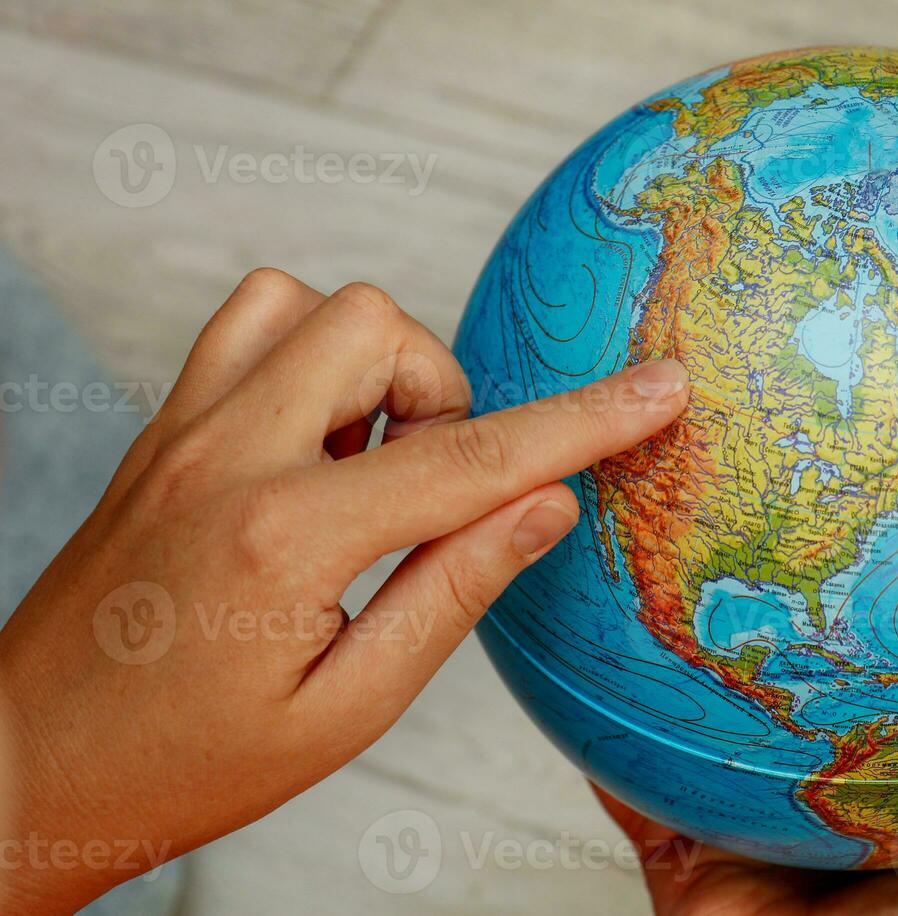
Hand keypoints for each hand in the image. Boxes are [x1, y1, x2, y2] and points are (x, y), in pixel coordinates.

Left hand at [0, 269, 688, 912]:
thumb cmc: (185, 764)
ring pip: (310, 302)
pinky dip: (307, 354)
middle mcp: (224, 454)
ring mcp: (179, 429)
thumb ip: (453, 593)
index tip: (661, 388)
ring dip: (373, 367)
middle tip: (429, 489)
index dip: (587, 422)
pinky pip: (246, 323)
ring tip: (368, 465)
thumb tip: (546, 505)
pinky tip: (315, 443)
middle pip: (378, 326)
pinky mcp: (158, 428)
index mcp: (284, 538)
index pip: (474, 459)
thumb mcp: (344, 710)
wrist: (26, 767)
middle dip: (442, 394)